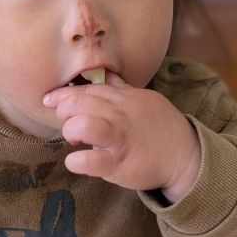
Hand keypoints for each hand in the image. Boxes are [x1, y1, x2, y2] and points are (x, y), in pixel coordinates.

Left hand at [42, 72, 200, 201]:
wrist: (187, 156)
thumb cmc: (160, 128)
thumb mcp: (144, 100)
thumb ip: (122, 88)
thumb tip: (107, 73)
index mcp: (124, 98)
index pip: (88, 89)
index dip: (64, 94)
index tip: (49, 99)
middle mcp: (120, 115)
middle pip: (80, 103)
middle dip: (65, 112)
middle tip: (69, 124)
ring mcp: (121, 138)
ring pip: (85, 125)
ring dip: (71, 130)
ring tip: (75, 139)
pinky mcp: (121, 164)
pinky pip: (93, 161)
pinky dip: (78, 161)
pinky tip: (76, 162)